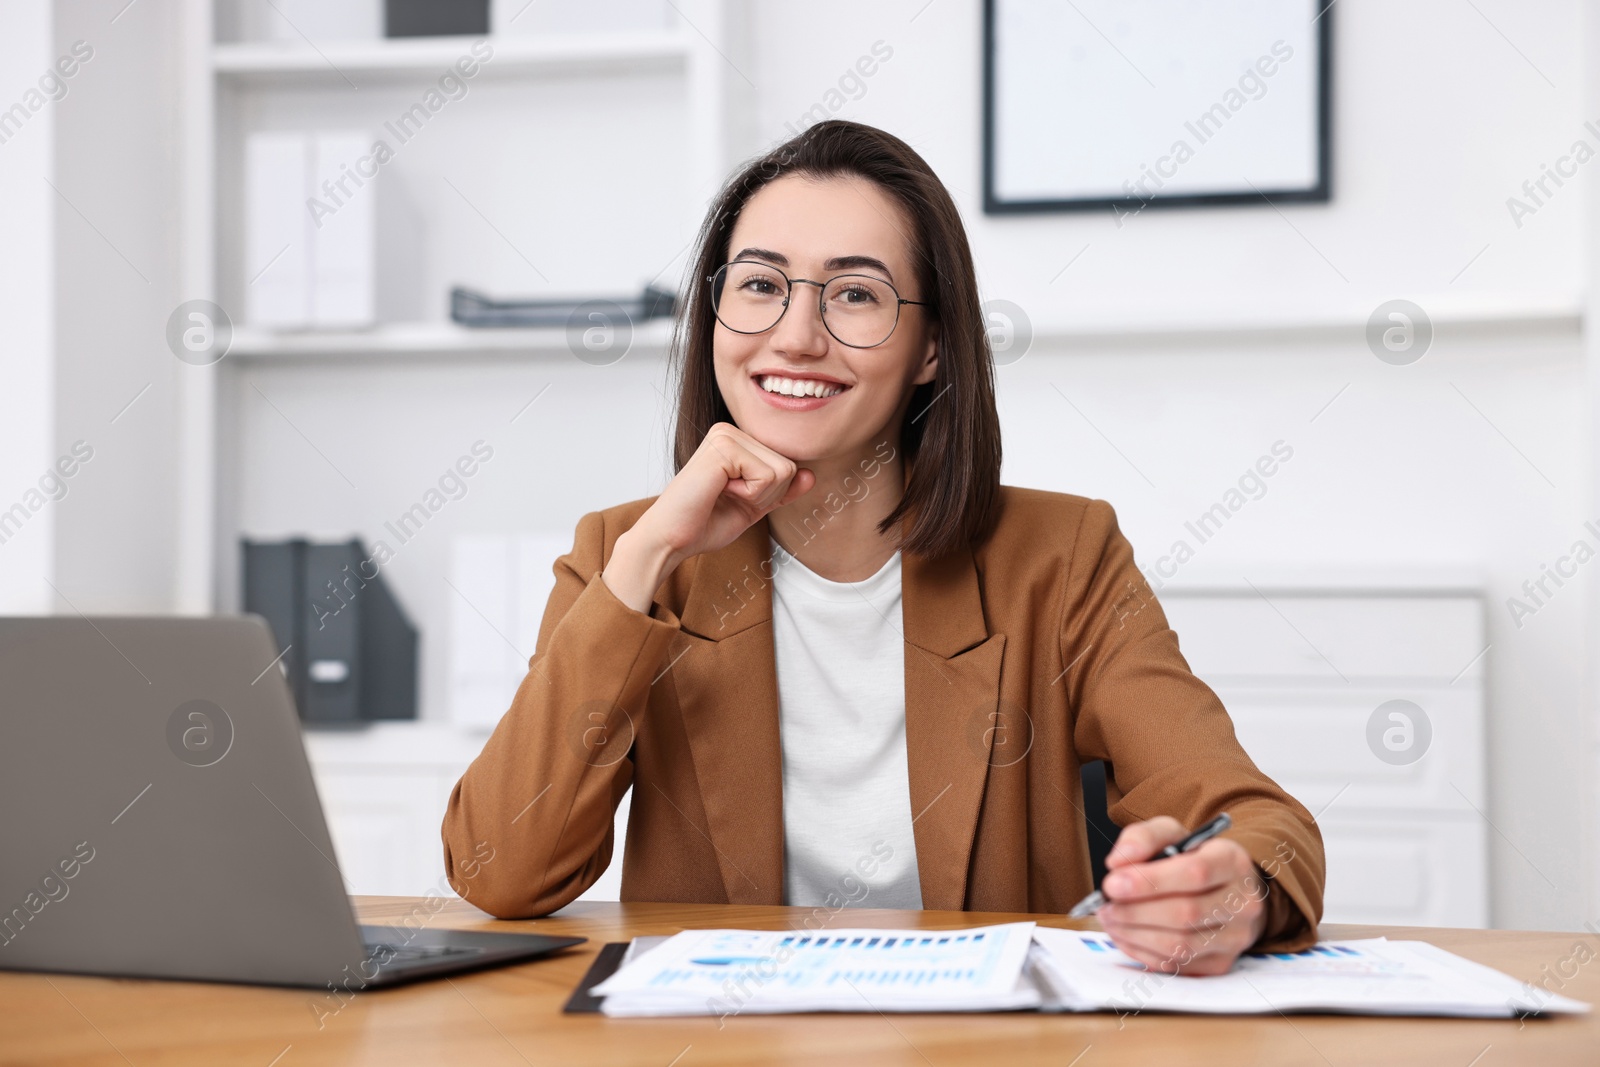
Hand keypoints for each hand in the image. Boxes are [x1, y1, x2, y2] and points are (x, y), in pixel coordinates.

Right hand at [603, 423, 813, 610]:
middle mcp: (731, 430)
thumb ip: (782, 490)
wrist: (672, 538)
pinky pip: (768, 476)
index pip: (787, 465)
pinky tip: (719, 491)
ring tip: (723, 494)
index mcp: (737, 440)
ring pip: (783, 470)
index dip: (770, 493)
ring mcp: (726, 435)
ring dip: (757, 495)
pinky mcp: (724, 447)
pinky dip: (749, 494)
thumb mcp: (754, 505)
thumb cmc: (704, 522)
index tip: (734, 497)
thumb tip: (810, 475)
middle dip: (766, 494)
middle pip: (789, 466)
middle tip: (727, 497)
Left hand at [1095, 816, 1268, 975]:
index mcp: (1232, 861)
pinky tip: (1125, 935)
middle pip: (1185, 913)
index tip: (1112, 883)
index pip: (1195, 873)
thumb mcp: (1171, 834)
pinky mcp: (1221, 963)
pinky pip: (1176, 965)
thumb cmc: (1193, 859)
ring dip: (1135, 934)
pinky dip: (1142, 952)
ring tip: (1110, 919)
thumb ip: (1142, 838)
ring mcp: (1235, 937)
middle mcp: (1242, 902)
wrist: (1226, 890)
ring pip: (1180, 945)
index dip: (1150, 881)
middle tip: (1105, 905)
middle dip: (1135, 911)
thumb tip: (1118, 862)